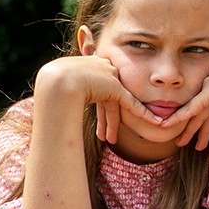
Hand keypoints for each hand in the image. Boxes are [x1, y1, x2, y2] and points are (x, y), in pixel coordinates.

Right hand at [34, 55, 161, 143]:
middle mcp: (101, 70)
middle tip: (105, 137)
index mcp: (88, 68)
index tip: (96, 119)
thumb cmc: (53, 85)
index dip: (98, 109)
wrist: (58, 80)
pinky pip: (132, 104)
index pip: (97, 91)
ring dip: (113, 125)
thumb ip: (65, 94)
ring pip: (116, 106)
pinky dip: (144, 113)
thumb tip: (55, 108)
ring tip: (111, 141)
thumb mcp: (57, 87)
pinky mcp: (116, 87)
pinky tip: (155, 122)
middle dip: (106, 120)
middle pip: (107, 100)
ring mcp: (110, 77)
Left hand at [160, 65, 208, 148]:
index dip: (207, 118)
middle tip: (185, 140)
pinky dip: (179, 118)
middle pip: (203, 111)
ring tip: (180, 143)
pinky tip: (168, 124)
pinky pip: (190, 110)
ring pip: (196, 114)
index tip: (204, 127)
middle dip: (195, 127)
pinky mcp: (207, 96)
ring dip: (188, 130)